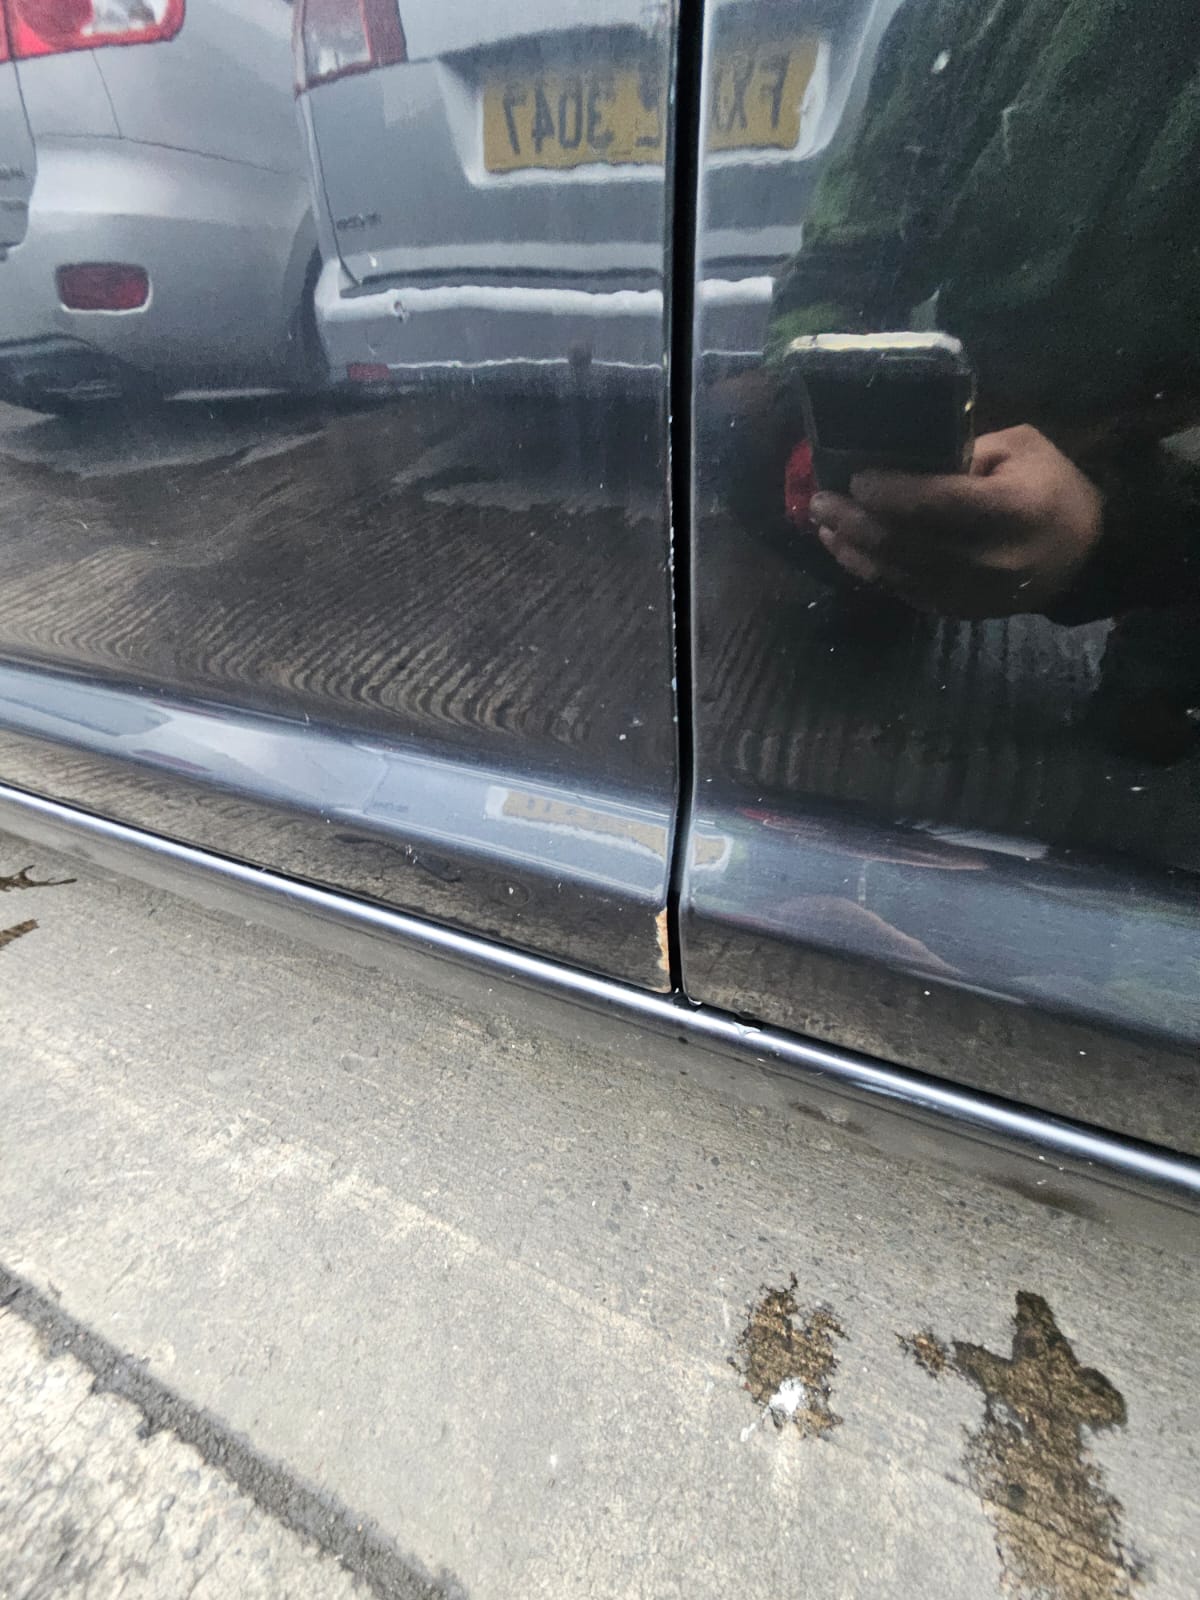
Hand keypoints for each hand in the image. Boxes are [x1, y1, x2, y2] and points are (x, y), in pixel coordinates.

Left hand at [809, 426, 1103, 617]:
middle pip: (903, 542)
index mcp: (1009, 511)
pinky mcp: (955, 610)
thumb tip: (901, 459)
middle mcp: (985, 559)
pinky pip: (901, 591)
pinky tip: (846, 548)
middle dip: (852, 520)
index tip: (855, 477)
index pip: (935, 504)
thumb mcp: (1021, 448)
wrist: (1084, 556)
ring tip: (822, 523)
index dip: (889, 492)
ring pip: (893, 572)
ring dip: (850, 547)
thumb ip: (963, 451)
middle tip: (819, 499)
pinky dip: (868, 569)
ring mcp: (968, 592)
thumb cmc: (1052, 488)